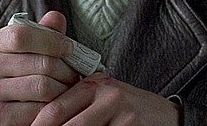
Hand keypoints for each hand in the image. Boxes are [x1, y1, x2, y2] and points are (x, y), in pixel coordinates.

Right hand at [0, 11, 79, 124]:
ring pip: (43, 86)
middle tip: (74, 74)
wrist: (6, 111)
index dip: (52, 40)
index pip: (22, 35)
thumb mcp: (32, 50)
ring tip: (66, 89)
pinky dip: (53, 108)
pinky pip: (39, 109)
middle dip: (67, 70)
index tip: (69, 48)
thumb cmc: (23, 76)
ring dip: (64, 89)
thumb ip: (45, 33)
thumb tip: (55, 18)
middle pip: (41, 63)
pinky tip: (53, 105)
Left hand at [31, 72, 180, 125]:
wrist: (167, 117)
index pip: (54, 109)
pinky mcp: (131, 123)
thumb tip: (39, 120)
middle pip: (65, 125)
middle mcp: (105, 92)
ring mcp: (120, 109)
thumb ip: (76, 105)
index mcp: (92, 84)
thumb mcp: (103, 100)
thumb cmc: (127, 113)